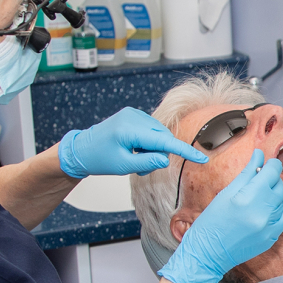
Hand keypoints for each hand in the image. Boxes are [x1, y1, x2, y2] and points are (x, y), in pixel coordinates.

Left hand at [58, 108, 206, 178]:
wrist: (81, 149)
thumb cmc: (98, 158)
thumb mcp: (123, 166)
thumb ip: (146, 162)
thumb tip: (165, 159)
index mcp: (129, 129)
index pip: (164, 141)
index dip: (184, 150)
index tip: (201, 157)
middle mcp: (133, 116)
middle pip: (162, 137)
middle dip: (158, 154)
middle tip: (142, 168)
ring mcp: (133, 114)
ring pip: (158, 134)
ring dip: (153, 149)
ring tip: (135, 159)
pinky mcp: (132, 115)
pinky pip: (150, 130)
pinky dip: (148, 143)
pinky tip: (134, 149)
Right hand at [161, 151, 282, 282]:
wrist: (208, 253)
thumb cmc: (211, 223)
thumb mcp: (225, 193)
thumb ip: (246, 173)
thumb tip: (259, 155)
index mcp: (247, 198)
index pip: (271, 172)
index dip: (271, 164)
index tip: (267, 163)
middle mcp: (261, 212)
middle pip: (278, 184)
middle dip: (271, 177)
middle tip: (261, 176)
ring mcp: (269, 226)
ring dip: (276, 191)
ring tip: (263, 191)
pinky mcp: (272, 236)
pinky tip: (277, 200)